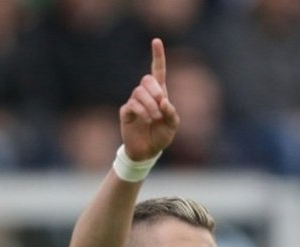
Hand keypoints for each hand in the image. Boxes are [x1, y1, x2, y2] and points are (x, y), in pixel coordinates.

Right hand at [119, 38, 179, 160]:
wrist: (147, 152)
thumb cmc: (161, 136)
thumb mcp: (172, 126)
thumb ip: (172, 114)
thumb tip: (164, 102)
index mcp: (159, 94)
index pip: (157, 71)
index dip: (157, 56)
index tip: (156, 41)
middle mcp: (145, 95)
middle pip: (146, 79)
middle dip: (155, 90)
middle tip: (161, 106)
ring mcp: (134, 102)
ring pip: (139, 93)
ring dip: (150, 105)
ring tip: (154, 118)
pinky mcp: (126, 112)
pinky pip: (132, 105)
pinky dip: (142, 111)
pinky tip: (146, 120)